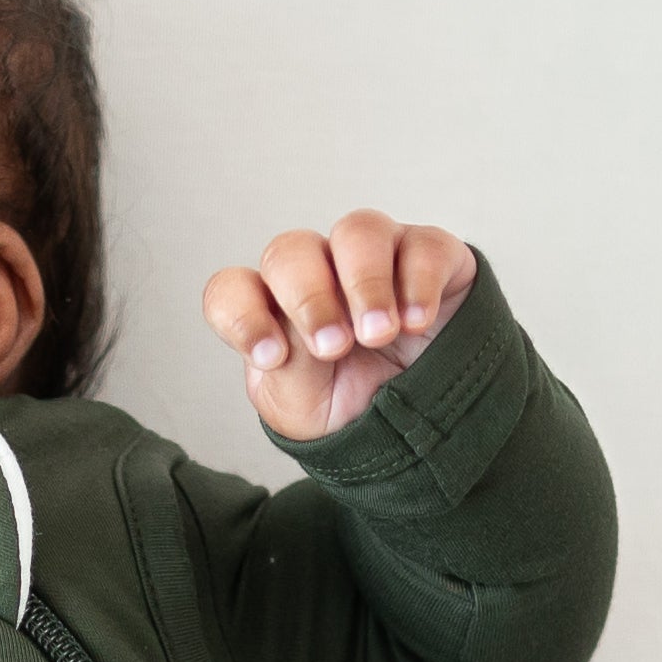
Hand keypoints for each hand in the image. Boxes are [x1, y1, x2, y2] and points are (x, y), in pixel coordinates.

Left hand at [204, 214, 474, 438]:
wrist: (424, 430)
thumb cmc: (353, 413)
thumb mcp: (305, 412)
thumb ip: (290, 373)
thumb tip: (298, 338)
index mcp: (273, 314)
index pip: (232, 292)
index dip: (242, 316)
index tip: (272, 357)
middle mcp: (319, 275)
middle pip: (290, 252)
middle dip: (308, 298)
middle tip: (334, 347)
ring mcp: (373, 259)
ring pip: (356, 232)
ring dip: (364, 283)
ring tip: (379, 333)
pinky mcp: (428, 255)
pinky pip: (421, 245)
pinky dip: (418, 283)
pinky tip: (417, 322)